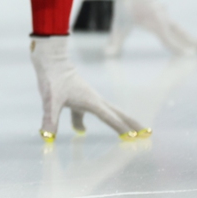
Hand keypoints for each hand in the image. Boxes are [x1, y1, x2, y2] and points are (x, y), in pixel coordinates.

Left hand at [29, 35, 148, 140]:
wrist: (50, 59)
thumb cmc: (52, 77)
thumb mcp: (50, 100)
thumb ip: (50, 119)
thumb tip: (48, 138)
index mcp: (91, 101)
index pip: (111, 118)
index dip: (123, 129)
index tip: (137, 138)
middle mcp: (93, 100)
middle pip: (117, 114)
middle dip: (132, 124)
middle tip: (148, 134)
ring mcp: (86, 98)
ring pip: (105, 113)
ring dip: (115, 123)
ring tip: (126, 134)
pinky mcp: (77, 97)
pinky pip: (84, 113)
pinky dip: (83, 123)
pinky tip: (80, 131)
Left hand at [107, 0, 196, 56]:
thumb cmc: (125, 6)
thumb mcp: (118, 25)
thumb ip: (115, 41)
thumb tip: (106, 53)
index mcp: (155, 23)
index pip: (168, 38)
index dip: (178, 48)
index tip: (190, 55)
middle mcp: (164, 21)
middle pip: (183, 35)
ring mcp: (167, 18)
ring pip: (183, 31)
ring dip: (196, 41)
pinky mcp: (166, 17)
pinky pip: (177, 29)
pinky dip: (187, 37)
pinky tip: (196, 44)